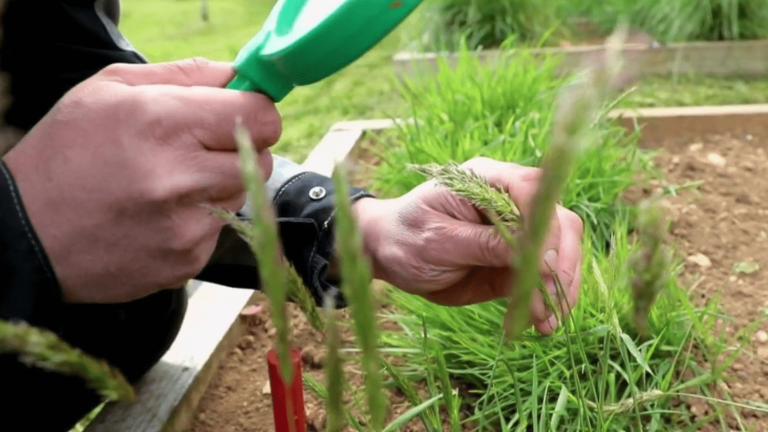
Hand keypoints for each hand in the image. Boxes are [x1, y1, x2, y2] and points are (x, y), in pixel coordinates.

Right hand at [3, 58, 280, 303]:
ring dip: (218, 185)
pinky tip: (159, 216)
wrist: (25, 236)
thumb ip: (185, 76)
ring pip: (242, 195)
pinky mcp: (186, 261)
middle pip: (262, 158)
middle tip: (198, 150)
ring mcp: (186, 226)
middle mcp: (180, 177)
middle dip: (240, 150)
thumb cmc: (66, 153)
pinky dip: (199, 220)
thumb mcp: (110, 90)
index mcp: (164, 123)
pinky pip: (219, 230)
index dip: (256, 112)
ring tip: (169, 184)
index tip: (240, 115)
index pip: (260, 116)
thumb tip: (239, 77)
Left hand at [356, 157, 582, 334]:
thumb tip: (532, 253)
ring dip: (560, 288)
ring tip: (545, 323)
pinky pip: (542, 278)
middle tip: (550, 301)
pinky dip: (546, 301)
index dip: (544, 224)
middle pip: (558, 222)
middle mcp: (510, 201)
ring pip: (559, 252)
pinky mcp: (515, 261)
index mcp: (487, 181)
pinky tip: (539, 323)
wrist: (389, 254)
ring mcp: (517, 232)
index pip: (532, 189)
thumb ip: (483, 244)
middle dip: (560, 263)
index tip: (544, 262)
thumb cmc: (405, 236)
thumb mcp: (438, 239)